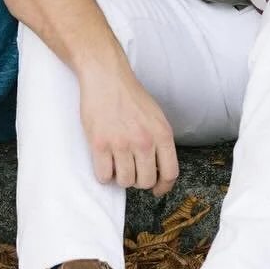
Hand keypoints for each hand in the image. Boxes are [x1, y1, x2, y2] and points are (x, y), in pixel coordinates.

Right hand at [79, 61, 178, 194]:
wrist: (106, 77)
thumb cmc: (130, 96)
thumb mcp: (156, 117)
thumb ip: (160, 142)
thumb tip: (159, 170)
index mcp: (162, 134)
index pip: (170, 173)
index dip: (163, 186)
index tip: (157, 190)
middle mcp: (144, 141)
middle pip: (145, 181)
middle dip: (138, 180)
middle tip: (131, 169)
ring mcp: (121, 143)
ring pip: (124, 182)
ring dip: (120, 177)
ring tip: (116, 162)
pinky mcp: (99, 144)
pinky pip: (104, 176)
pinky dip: (104, 174)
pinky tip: (104, 161)